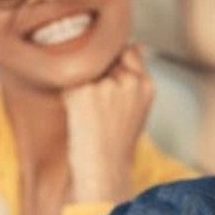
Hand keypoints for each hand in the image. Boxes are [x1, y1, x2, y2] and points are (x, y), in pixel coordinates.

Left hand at [62, 44, 153, 202]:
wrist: (103, 171)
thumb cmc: (117, 142)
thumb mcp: (137, 106)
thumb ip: (136, 75)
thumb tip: (136, 44)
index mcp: (146, 84)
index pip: (127, 51)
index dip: (113, 67)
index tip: (109, 90)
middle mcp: (129, 82)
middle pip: (104, 58)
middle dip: (97, 75)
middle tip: (99, 108)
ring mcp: (106, 86)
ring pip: (86, 69)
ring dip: (83, 85)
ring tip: (91, 114)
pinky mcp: (83, 93)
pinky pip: (69, 83)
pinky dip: (70, 97)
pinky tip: (79, 116)